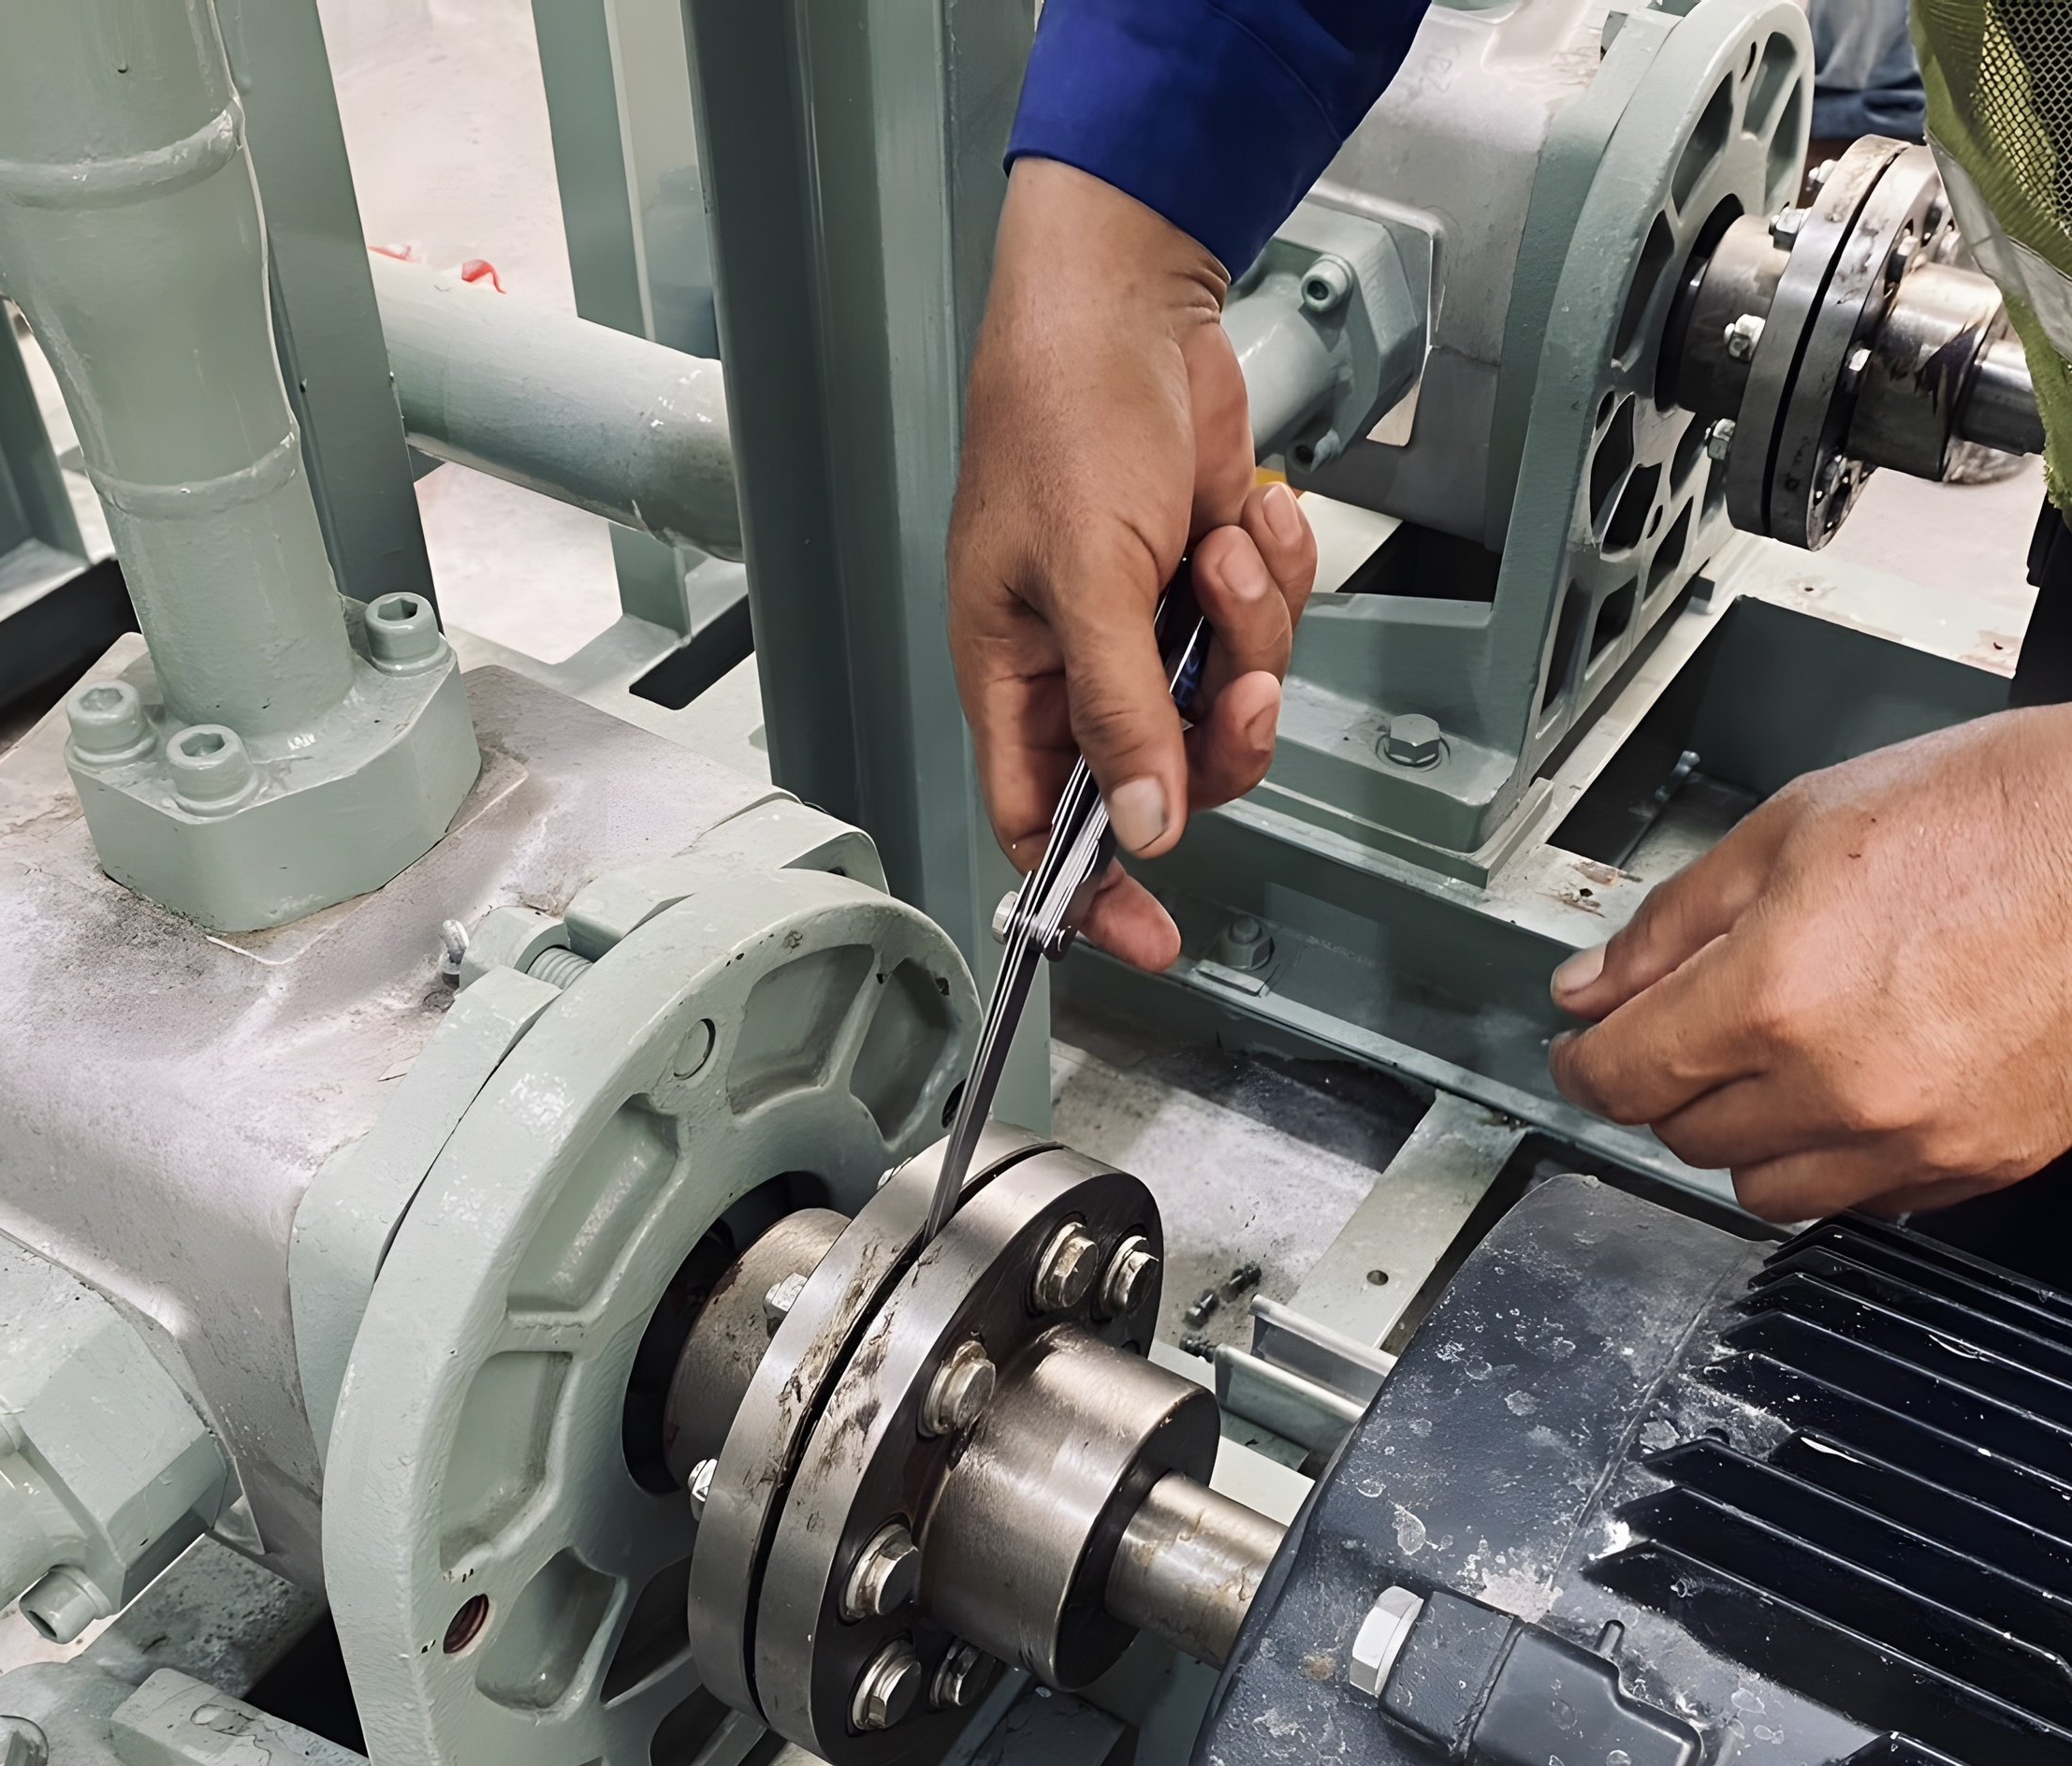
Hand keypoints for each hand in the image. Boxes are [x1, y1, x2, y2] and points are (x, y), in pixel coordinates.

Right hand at [948, 160, 1316, 970]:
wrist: (1127, 299)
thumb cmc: (1061, 417)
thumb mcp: (1084, 578)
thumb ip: (1117, 712)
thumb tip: (1145, 825)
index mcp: (1017, 679)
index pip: (1042, 824)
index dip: (1093, 889)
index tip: (1150, 939)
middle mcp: (1083, 667)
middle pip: (1169, 774)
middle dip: (1222, 734)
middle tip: (1243, 687)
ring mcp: (1151, 626)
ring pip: (1233, 701)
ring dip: (1253, 629)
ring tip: (1224, 547)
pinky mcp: (1209, 582)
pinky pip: (1269, 625)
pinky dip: (1275, 571)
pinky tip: (1249, 513)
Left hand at [1549, 705, 2071, 1220]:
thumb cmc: (1998, 812)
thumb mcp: (1795, 828)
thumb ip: (1671, 924)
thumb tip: (1589, 985)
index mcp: (1775, 995)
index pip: (1620, 1076)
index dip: (1583, 1061)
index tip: (1584, 1047)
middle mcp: (1839, 1085)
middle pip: (1683, 1135)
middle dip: (1668, 1083)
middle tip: (1692, 1027)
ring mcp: (1914, 1137)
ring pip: (1763, 1186)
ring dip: (1745, 1133)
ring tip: (1778, 1057)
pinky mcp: (1977, 1162)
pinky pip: (1861, 1198)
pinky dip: (1835, 1155)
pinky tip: (1854, 1083)